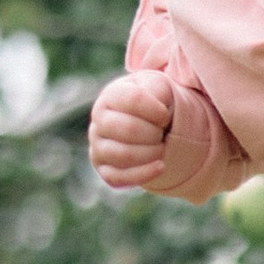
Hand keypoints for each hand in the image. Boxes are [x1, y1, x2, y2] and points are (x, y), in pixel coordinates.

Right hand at [89, 70, 177, 189]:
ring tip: (161, 148)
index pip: (133, 99)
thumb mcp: (158, 87)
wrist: (151, 124)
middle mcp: (99, 121)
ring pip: (123, 155)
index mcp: (110, 96)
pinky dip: (144, 174)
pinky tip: (160, 166)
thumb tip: (159, 102)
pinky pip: (119, 177)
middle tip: (162, 133)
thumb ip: (158, 87)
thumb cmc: (154, 102)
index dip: (156, 110)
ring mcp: (98, 147)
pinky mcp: (104, 169)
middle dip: (154, 133)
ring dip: (151, 153)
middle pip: (128, 129)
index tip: (165, 115)